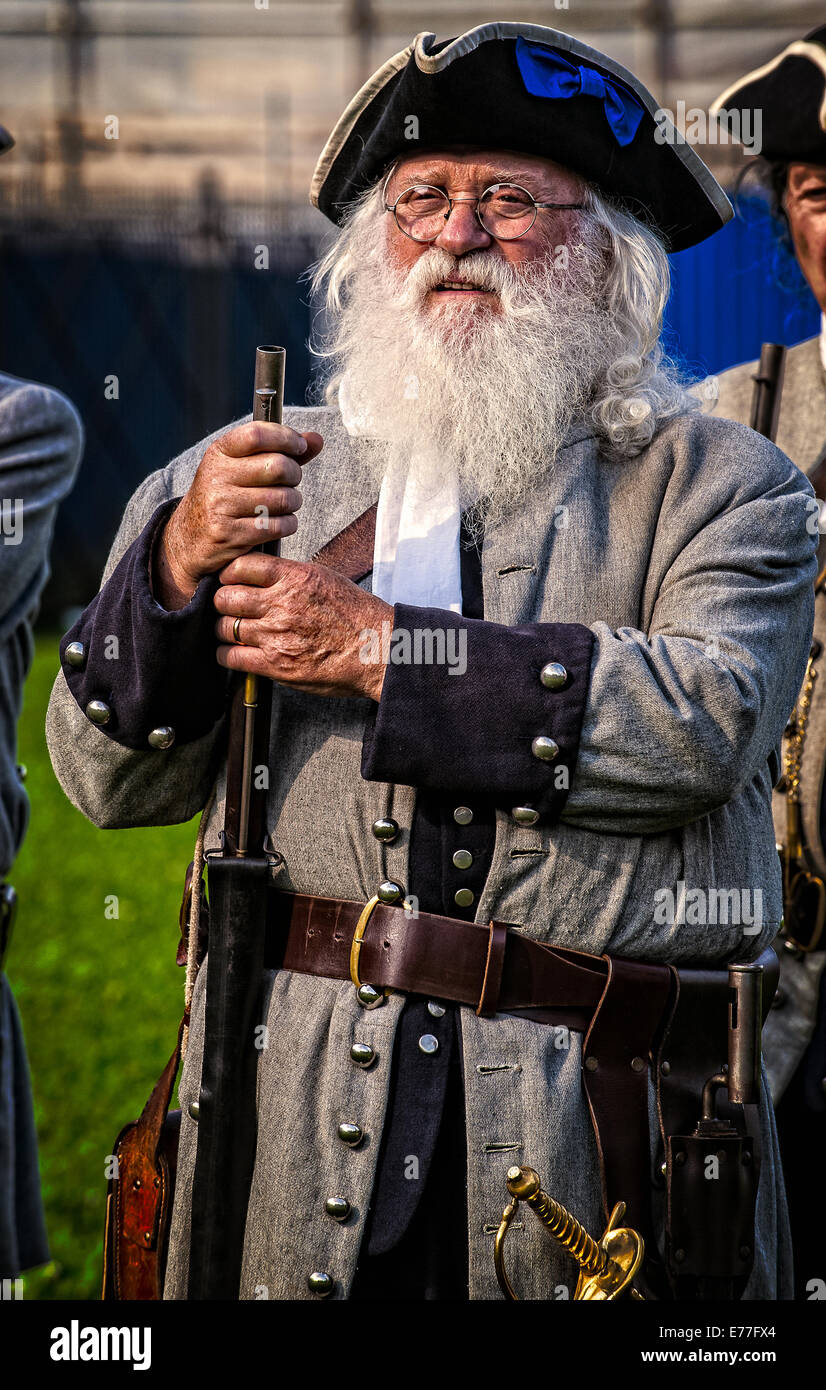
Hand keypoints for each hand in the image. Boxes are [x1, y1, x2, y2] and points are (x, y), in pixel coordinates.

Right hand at [154, 421, 322, 608]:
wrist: (188, 538)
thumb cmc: (225, 497)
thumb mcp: (240, 468)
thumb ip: (279, 452)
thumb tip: (316, 438)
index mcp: (218, 453)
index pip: (257, 434)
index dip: (286, 437)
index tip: (300, 446)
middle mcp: (216, 476)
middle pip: (278, 466)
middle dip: (295, 475)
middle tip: (291, 482)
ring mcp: (221, 506)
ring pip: (283, 498)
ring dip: (293, 502)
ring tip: (284, 504)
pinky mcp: (229, 535)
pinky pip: (277, 526)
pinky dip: (287, 525)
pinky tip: (279, 523)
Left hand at [213, 552, 393, 701]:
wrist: (377, 650)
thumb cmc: (357, 616)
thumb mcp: (326, 579)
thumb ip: (292, 575)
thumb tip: (264, 573)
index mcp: (294, 578)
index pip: (240, 566)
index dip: (228, 574)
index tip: (228, 580)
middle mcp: (281, 604)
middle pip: (225, 597)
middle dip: (221, 601)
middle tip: (227, 607)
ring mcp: (276, 635)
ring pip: (224, 627)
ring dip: (223, 629)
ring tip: (230, 630)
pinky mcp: (275, 664)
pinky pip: (231, 656)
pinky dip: (225, 653)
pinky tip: (231, 652)